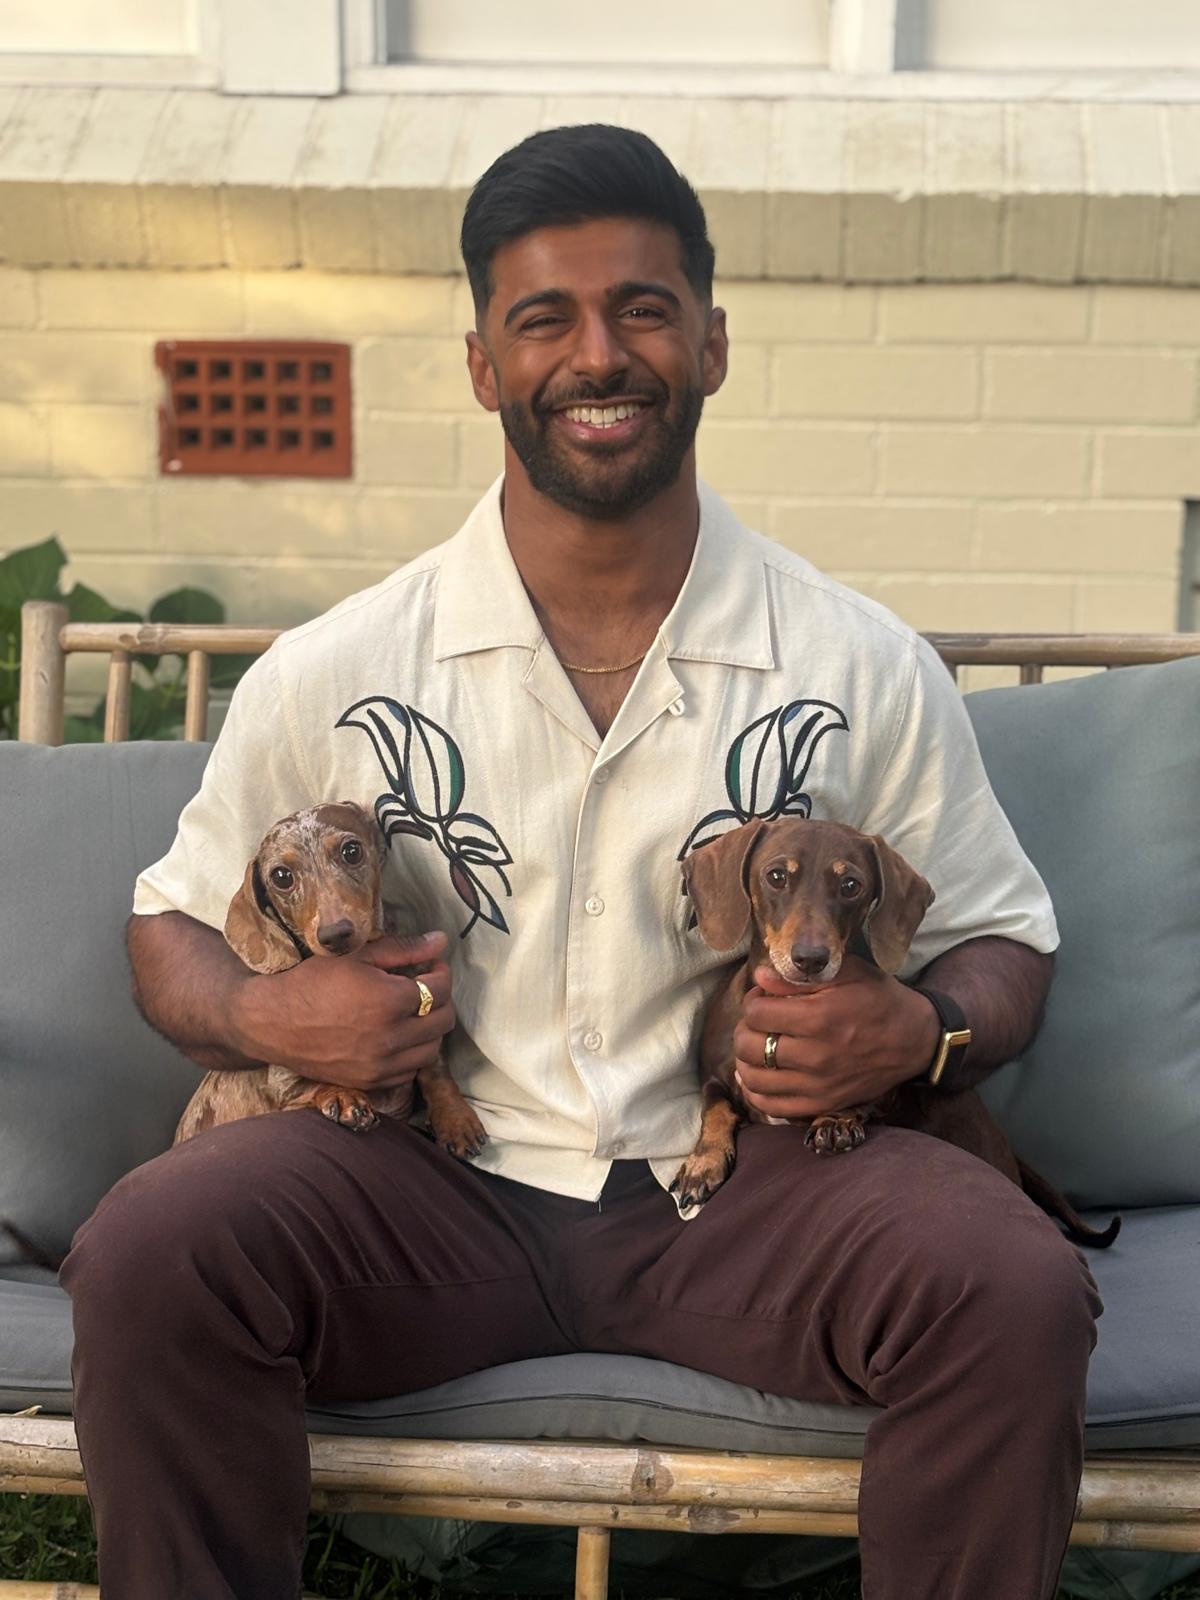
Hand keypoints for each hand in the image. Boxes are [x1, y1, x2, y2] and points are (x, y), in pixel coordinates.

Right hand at [231, 931, 455, 1090]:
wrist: (271, 1021)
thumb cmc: (312, 981)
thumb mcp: (357, 955)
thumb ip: (403, 948)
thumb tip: (441, 940)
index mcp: (390, 1001)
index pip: (441, 989)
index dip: (442, 974)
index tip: (432, 967)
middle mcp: (390, 1037)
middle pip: (444, 1021)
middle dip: (442, 1001)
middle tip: (427, 988)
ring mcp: (380, 1064)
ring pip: (432, 1051)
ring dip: (430, 1030)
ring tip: (414, 1014)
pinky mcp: (369, 1081)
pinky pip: (409, 1072)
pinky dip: (411, 1055)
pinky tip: (397, 1037)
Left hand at [733, 955, 939, 1120]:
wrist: (915, 1040)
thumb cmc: (880, 1000)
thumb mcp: (847, 973)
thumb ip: (801, 975)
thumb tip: (759, 977)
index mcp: (820, 1018)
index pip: (757, 1013)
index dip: (752, 1001)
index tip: (762, 997)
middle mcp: (815, 1056)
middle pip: (750, 1047)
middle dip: (744, 1029)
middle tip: (757, 1021)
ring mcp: (818, 1085)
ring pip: (755, 1079)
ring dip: (745, 1060)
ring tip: (756, 1046)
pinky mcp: (823, 1104)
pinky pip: (773, 1107)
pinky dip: (756, 1092)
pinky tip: (759, 1076)